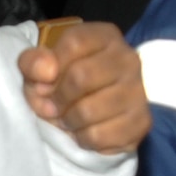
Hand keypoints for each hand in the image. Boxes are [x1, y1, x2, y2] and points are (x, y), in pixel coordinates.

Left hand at [18, 23, 150, 155]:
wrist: (98, 111)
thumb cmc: (66, 82)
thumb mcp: (42, 66)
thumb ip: (33, 62)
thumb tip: (46, 72)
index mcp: (105, 36)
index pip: (74, 43)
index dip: (50, 66)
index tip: (43, 83)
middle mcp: (128, 59)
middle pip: (80, 77)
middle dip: (57, 98)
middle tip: (52, 108)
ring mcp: (138, 90)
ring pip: (88, 110)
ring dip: (68, 121)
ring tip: (67, 120)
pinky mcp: (141, 122)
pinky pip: (100, 136)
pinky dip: (83, 139)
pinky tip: (83, 132)